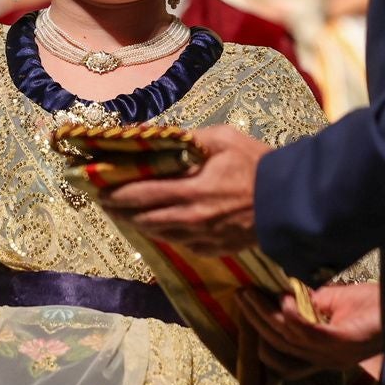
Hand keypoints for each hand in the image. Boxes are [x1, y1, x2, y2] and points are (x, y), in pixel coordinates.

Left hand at [100, 126, 269, 254]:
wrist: (289, 200)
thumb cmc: (256, 164)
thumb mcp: (222, 139)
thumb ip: (188, 139)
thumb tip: (158, 135)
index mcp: (191, 191)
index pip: (140, 194)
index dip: (115, 192)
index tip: (96, 186)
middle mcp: (190, 219)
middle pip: (143, 218)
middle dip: (119, 210)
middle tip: (103, 201)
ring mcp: (201, 237)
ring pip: (158, 233)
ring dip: (136, 223)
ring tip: (122, 213)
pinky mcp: (212, 248)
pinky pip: (178, 242)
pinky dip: (162, 232)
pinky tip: (156, 224)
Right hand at [237, 283, 382, 376]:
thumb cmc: (373, 306)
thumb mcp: (334, 303)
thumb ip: (309, 304)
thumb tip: (282, 295)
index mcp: (322, 354)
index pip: (282, 354)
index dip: (260, 334)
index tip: (244, 308)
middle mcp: (325, 359)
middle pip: (279, 342)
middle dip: (256, 319)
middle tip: (240, 296)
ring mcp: (335, 353)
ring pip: (290, 337)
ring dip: (267, 314)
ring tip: (252, 294)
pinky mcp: (346, 342)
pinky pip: (313, 334)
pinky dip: (295, 319)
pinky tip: (284, 303)